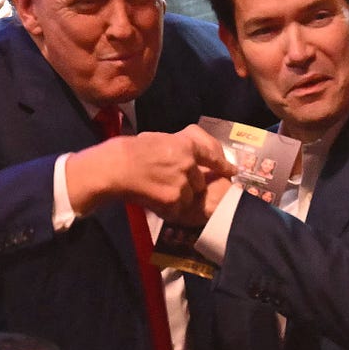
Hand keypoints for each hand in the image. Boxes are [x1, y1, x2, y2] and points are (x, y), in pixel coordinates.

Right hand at [67, 125, 233, 219]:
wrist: (116, 168)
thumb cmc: (130, 150)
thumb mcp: (159, 139)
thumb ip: (177, 148)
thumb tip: (185, 155)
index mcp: (186, 145)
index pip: (212, 156)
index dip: (223, 165)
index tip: (231, 172)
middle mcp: (189, 164)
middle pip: (199, 182)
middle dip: (190, 185)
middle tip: (170, 183)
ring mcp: (182, 183)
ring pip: (189, 197)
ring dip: (178, 198)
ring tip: (157, 192)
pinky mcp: (173, 200)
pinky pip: (176, 210)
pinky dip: (168, 209)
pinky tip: (153, 201)